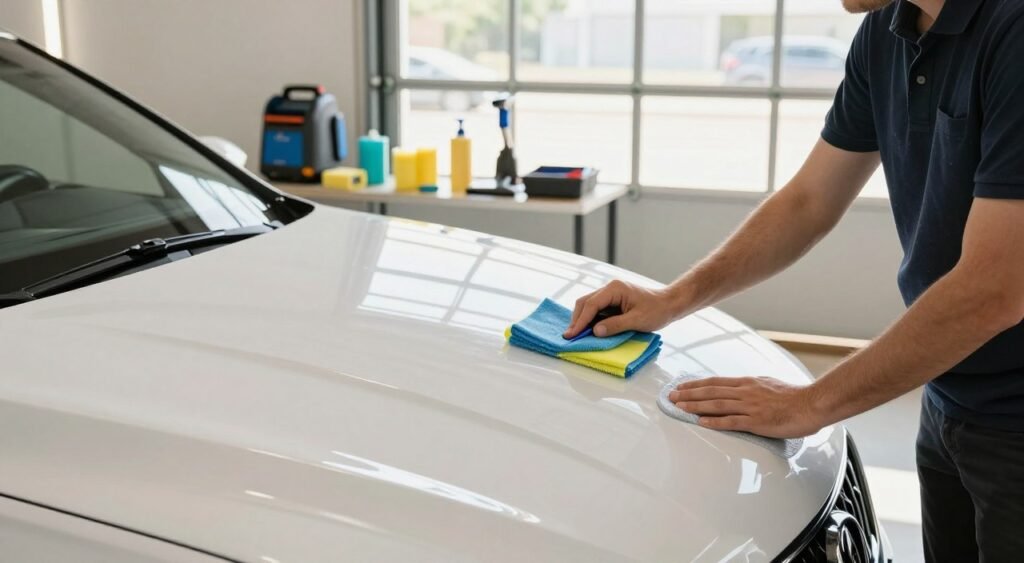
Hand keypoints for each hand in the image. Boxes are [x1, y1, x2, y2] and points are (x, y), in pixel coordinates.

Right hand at [564, 280, 682, 337]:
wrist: (669, 304)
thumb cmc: (656, 311)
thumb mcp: (637, 320)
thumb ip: (615, 325)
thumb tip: (595, 331)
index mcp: (614, 289)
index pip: (591, 305)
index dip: (580, 321)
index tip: (571, 334)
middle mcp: (609, 289)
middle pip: (585, 303)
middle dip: (577, 320)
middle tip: (570, 337)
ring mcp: (610, 294)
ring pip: (588, 306)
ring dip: (582, 320)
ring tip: (576, 336)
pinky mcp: (612, 302)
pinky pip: (596, 310)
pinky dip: (590, 320)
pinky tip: (587, 331)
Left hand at [669, 376, 825, 438]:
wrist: (811, 404)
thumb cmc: (793, 397)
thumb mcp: (768, 385)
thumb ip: (752, 388)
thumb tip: (740, 390)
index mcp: (747, 383)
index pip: (715, 382)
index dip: (696, 384)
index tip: (681, 386)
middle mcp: (745, 392)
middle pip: (711, 391)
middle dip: (688, 394)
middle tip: (671, 396)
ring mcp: (750, 406)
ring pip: (716, 405)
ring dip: (695, 406)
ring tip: (679, 407)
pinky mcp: (757, 421)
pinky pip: (731, 421)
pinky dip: (714, 422)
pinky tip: (701, 422)